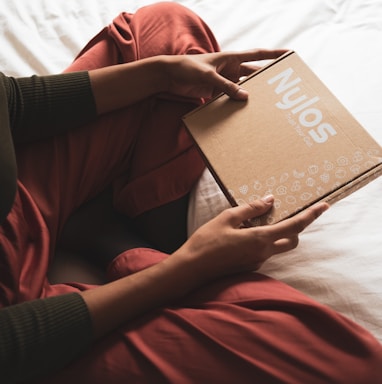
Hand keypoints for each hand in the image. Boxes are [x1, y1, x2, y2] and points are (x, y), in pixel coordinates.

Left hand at [162, 48, 287, 99]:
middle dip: (265, 80)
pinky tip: (242, 113)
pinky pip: (229, 98)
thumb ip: (225, 86)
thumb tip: (245, 97)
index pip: (257, 55)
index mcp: (231, 58)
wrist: (168, 75)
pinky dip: (234, 104)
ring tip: (264, 105)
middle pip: (253, 74)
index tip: (289, 55)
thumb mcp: (207, 76)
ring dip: (250, 95)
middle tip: (280, 89)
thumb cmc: (186, 68)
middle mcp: (230, 69)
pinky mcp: (215, 92)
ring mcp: (223, 81)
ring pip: (241, 88)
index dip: (273, 55)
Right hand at [174, 196, 328, 280]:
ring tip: (255, 221)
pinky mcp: (250, 266)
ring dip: (276, 234)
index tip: (324, 207)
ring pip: (278, 246)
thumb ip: (251, 209)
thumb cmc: (207, 241)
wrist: (192, 268)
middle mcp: (263, 253)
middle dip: (295, 227)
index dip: (310, 216)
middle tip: (286, 214)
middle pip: (292, 240)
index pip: (293, 227)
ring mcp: (257, 262)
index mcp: (260, 239)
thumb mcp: (227, 218)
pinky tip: (243, 234)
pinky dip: (262, 241)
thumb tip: (270, 200)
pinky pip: (264, 252)